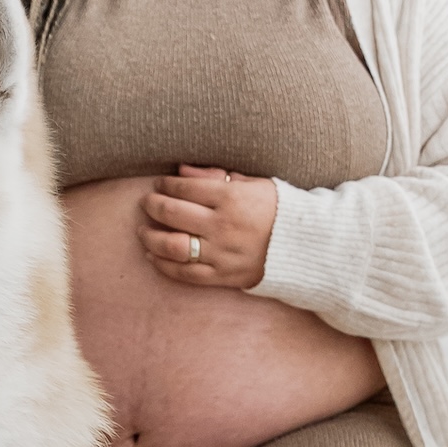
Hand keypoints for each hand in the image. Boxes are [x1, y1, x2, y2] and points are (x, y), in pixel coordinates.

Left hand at [139, 165, 278, 289]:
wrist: (304, 247)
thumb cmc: (277, 209)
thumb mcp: (253, 183)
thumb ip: (215, 175)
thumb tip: (181, 169)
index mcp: (231, 198)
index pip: (185, 188)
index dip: (166, 184)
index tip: (160, 184)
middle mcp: (222, 226)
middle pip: (172, 213)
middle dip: (153, 205)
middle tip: (147, 203)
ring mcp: (221, 253)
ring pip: (172, 245)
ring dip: (150, 237)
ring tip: (143, 230)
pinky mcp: (222, 276)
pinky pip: (184, 273)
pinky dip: (163, 265)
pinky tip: (153, 255)